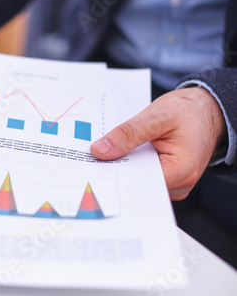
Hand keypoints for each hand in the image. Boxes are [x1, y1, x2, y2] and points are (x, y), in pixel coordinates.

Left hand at [90, 87, 225, 199]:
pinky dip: (129, 165)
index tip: (93, 167)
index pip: (140, 182)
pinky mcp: (165, 177)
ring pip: (137, 180)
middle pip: (137, 184)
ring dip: (121, 167)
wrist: (205, 110)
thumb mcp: (157, 115)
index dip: (115, 175)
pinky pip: (141, 175)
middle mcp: (179, 183)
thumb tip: (100, 150)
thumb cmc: (189, 111)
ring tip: (102, 154)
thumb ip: (129, 134)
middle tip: (90, 158)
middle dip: (114, 171)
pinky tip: (116, 155)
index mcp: (182, 170)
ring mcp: (173, 183)